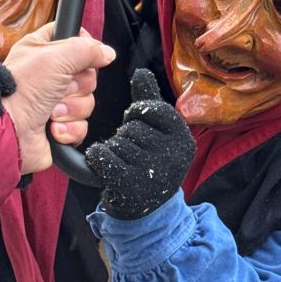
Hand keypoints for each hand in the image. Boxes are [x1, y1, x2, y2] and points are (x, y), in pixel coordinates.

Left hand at [2, 23, 115, 173]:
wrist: (7, 132)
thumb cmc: (21, 90)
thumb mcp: (56, 56)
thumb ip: (86, 49)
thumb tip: (107, 53)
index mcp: (42, 51)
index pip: (74, 40)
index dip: (84, 48)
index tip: (80, 56)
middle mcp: (49, 76)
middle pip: (87, 76)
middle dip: (78, 87)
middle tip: (59, 89)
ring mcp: (54, 103)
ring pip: (87, 103)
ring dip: (72, 110)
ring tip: (51, 112)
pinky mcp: (59, 126)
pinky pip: (82, 126)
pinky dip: (69, 129)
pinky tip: (52, 128)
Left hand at [85, 68, 195, 219]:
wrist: (146, 210)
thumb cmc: (150, 162)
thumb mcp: (157, 131)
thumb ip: (148, 101)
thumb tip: (141, 71)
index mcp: (182, 136)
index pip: (150, 109)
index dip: (136, 114)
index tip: (136, 124)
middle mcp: (173, 154)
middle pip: (131, 127)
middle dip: (125, 135)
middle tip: (133, 150)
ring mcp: (152, 171)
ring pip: (117, 142)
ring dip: (113, 149)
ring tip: (125, 161)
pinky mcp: (130, 185)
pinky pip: (103, 157)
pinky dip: (98, 158)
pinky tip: (106, 164)